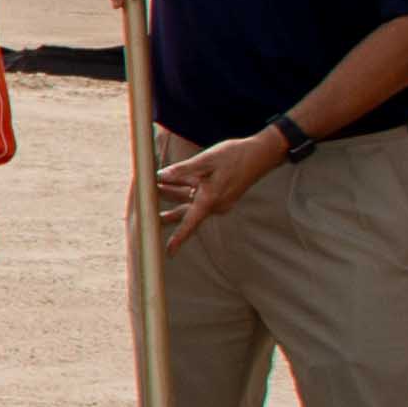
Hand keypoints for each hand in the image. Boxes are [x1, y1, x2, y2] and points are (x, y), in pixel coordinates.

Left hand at [155, 130, 280, 241]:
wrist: (262, 154)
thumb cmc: (235, 155)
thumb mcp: (206, 159)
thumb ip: (183, 170)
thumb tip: (161, 175)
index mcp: (211, 199)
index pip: (191, 222)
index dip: (179, 238)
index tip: (169, 252)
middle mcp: (216, 205)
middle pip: (185, 213)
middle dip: (166, 213)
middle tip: (146, 214)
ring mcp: (220, 202)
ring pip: (190, 203)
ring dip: (173, 196)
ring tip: (153, 189)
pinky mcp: (222, 196)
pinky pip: (198, 197)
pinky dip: (185, 190)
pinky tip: (171, 181)